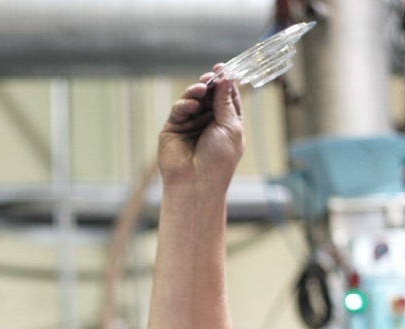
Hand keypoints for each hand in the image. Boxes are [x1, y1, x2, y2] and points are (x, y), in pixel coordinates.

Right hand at [158, 67, 244, 188]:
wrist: (196, 183)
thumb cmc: (218, 161)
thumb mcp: (230, 127)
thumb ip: (226, 101)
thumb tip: (227, 77)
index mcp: (228, 122)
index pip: (227, 96)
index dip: (226, 82)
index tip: (224, 69)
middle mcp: (209, 121)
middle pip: (210, 93)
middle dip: (211, 83)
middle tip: (211, 76)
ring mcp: (191, 123)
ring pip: (194, 98)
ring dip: (198, 91)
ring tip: (201, 88)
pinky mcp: (174, 127)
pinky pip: (180, 108)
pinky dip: (186, 103)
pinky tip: (192, 105)